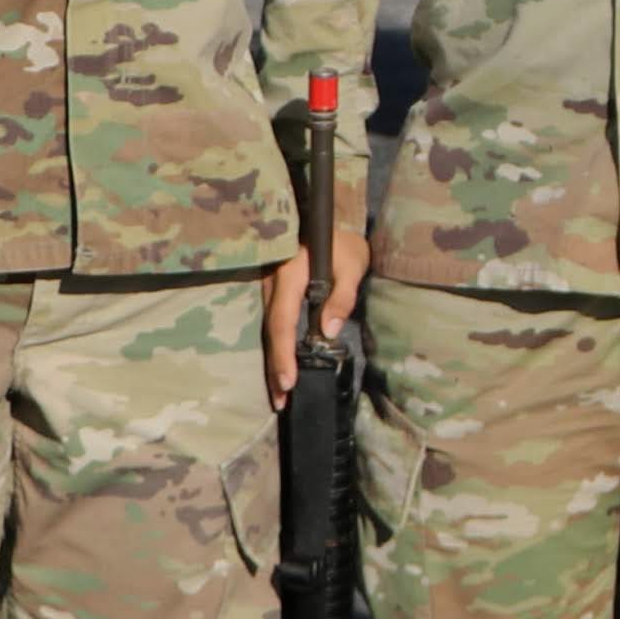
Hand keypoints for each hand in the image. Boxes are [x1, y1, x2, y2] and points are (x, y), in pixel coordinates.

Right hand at [257, 228, 372, 406]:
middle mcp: (272, 283)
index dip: (284, 353)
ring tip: (279, 394)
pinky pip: (272, 323)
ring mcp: (268, 287)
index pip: (283, 321)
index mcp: (290, 275)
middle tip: (280, 401)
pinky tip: (280, 366)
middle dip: (275, 367)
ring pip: (269, 330)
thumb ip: (342, 296)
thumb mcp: (351, 265)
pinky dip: (276, 347)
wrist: (324, 217)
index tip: (288, 382)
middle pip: (271, 332)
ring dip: (273, 361)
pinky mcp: (272, 292)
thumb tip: (328, 332)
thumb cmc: (343, 241)